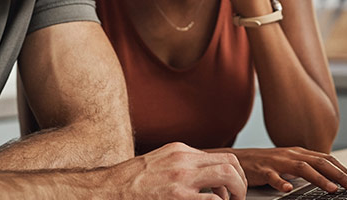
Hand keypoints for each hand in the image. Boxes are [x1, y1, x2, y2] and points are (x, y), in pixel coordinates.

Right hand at [108, 142, 247, 199]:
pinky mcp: (178, 198)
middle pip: (230, 163)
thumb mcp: (156, 164)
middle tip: (237, 198)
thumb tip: (198, 180)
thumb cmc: (127, 183)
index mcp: (179, 151)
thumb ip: (178, 166)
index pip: (219, 157)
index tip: (228, 190)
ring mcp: (182, 178)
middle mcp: (183, 160)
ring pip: (228, 176)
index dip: (231, 175)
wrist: (106, 190)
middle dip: (240, 182)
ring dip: (237, 192)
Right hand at [226, 147, 346, 193]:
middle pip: (319, 162)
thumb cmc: (265, 163)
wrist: (238, 159)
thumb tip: (330, 177)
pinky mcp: (262, 170)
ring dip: (319, 179)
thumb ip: (307, 167)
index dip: (342, 169)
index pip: (326, 159)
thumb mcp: (289, 163)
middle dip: (338, 174)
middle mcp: (291, 154)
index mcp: (299, 153)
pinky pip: (273, 177)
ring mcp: (277, 162)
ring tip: (332, 188)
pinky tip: (288, 189)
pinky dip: (281, 183)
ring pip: (302, 168)